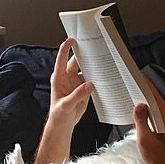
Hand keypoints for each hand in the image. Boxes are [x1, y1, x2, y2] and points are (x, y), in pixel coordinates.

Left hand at [34, 38, 92, 163]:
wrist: (64, 124)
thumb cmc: (59, 114)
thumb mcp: (66, 105)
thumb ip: (77, 95)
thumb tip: (89, 84)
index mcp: (59, 77)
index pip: (62, 58)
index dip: (66, 48)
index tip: (72, 39)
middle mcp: (68, 77)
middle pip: (77, 61)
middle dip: (85, 54)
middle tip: (95, 48)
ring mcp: (77, 82)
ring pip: (86, 69)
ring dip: (94, 66)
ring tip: (104, 60)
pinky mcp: (84, 89)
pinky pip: (92, 79)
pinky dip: (98, 77)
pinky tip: (105, 74)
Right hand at [133, 76, 164, 163]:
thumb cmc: (158, 160)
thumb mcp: (145, 140)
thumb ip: (141, 121)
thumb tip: (139, 104)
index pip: (156, 98)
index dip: (147, 87)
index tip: (138, 77)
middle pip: (159, 102)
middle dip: (146, 93)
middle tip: (133, 84)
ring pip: (160, 109)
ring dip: (149, 103)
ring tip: (136, 95)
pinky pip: (161, 116)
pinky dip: (152, 112)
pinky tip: (144, 111)